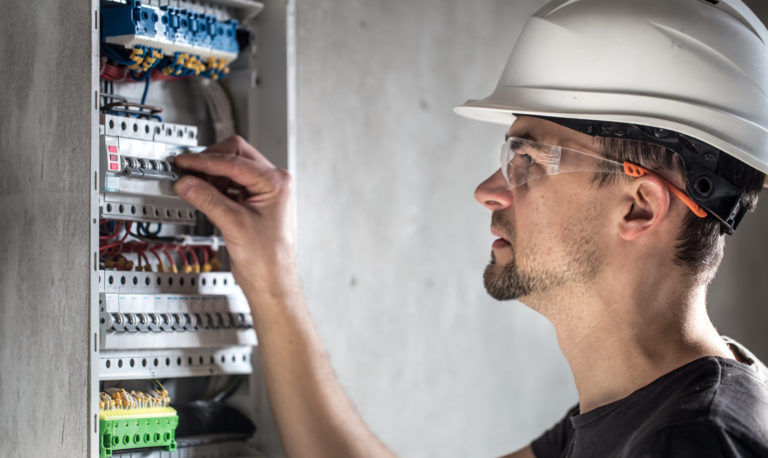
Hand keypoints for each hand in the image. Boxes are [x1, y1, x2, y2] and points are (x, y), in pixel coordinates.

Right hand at [172, 135, 296, 296]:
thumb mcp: (233, 224)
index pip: (234, 161)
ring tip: (194, 188)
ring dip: (211, 176)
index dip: (205, 161)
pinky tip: (204, 197)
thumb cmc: (267, 258)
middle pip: (234, 155)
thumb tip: (186, 182)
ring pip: (231, 168)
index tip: (184, 163)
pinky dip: (214, 187)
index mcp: (276, 182)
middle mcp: (272, 182)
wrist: (270, 281)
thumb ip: (208, 199)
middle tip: (187, 172)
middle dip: (210, 162)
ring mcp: (262, 191)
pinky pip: (229, 184)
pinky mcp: (251, 201)